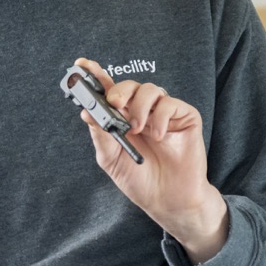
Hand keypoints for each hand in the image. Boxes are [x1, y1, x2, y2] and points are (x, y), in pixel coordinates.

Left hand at [72, 57, 228, 262]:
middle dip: (118, 90)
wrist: (168, 201)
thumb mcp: (112, 159)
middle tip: (114, 104)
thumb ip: (101, 134)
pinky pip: (170, 104)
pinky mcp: (184, 117)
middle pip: (128, 85)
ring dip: (139, 106)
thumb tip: (86, 111)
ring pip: (149, 89)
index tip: (81, 65)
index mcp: (121, 119)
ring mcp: (163, 113)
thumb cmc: (140, 180)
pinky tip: (158, 136)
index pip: (107, 91)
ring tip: (137, 129)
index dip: (95, 75)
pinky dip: (161, 117)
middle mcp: (142, 112)